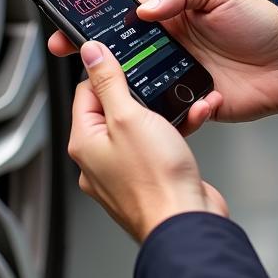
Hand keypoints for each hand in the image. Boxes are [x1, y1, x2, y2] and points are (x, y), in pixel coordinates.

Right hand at [47, 0, 277, 133]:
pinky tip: (177, 101)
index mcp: (172, 14)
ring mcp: (178, 74)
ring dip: (125, 85)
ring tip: (117, 86)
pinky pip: (167, 108)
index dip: (96, 18)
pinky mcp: (190, 101)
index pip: (125, 14)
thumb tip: (146, 9)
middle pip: (121, 50)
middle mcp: (170, 44)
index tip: (71, 22)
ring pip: (137, 82)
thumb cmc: (261, 23)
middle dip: (92, 53)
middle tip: (70, 53)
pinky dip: (166, 109)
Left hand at [68, 40, 228, 241]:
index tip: (126, 60)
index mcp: (84, 143)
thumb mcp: (129, 117)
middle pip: (113, 107)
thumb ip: (109, 82)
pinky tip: (192, 121)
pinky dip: (175, 130)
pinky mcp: (150, 177)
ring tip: (183, 103)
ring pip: (140, 125)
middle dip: (142, 92)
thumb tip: (90, 54)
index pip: (85, 91)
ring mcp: (124, 170)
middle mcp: (99, 159)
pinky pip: (158, 144)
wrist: (188, 223)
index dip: (107, 72)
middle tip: (158, 81)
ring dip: (164, 111)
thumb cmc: (156, 181)